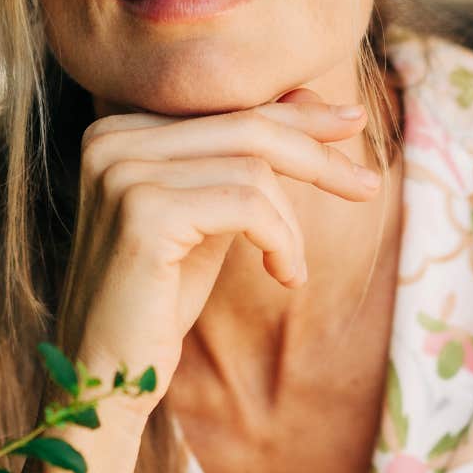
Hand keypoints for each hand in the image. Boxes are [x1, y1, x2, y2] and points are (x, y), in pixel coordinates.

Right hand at [58, 88, 383, 420]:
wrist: (104, 373)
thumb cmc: (160, 298)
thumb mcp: (209, 215)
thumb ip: (242, 159)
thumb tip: (311, 98)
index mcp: (120, 130)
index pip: (227, 108)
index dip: (297, 118)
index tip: (353, 126)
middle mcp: (111, 140)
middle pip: (246, 126)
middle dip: (318, 156)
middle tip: (369, 185)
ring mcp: (122, 172)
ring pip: (254, 170)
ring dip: (291, 226)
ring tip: (290, 267)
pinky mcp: (143, 213)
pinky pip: (247, 206)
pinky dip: (282, 241)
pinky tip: (284, 276)